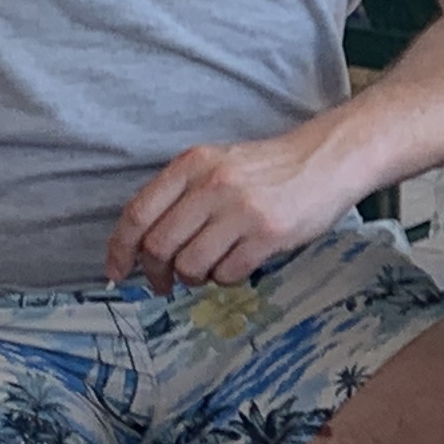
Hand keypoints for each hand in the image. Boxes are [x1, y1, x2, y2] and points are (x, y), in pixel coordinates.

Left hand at [106, 120, 358, 291]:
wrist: (326, 160)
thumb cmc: (268, 169)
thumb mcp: (216, 165)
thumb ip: (181, 195)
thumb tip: (142, 246)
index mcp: (191, 165)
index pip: (137, 214)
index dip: (120, 250)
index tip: (117, 272)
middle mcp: (211, 185)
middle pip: (158, 246)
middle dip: (156, 274)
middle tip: (164, 283)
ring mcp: (240, 210)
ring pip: (191, 266)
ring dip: (194, 278)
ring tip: (208, 270)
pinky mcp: (267, 234)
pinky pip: (227, 274)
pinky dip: (226, 279)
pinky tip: (237, 265)